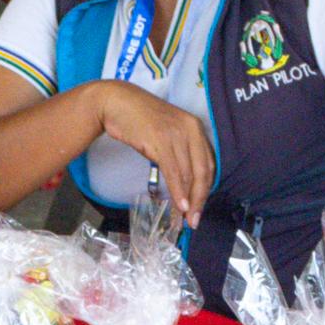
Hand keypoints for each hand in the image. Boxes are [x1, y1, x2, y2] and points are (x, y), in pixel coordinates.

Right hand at [98, 84, 216, 219]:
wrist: (116, 103)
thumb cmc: (140, 121)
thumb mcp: (167, 134)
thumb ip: (179, 153)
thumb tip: (186, 184)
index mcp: (196, 128)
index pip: (209, 165)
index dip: (206, 190)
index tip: (199, 209)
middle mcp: (191, 129)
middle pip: (202, 172)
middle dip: (199, 200)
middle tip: (195, 221)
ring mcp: (176, 134)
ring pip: (188, 174)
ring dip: (187, 201)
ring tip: (184, 219)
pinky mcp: (160, 140)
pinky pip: (173, 171)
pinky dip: (177, 191)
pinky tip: (179, 205)